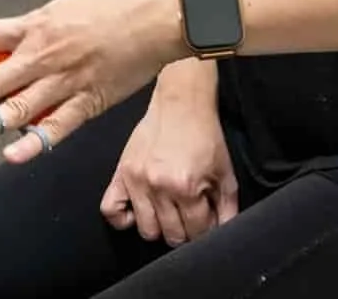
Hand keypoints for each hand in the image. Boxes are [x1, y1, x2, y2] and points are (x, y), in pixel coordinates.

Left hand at [0, 0, 183, 162]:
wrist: (155, 17)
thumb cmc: (109, 7)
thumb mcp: (60, 8)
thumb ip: (29, 28)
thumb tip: (0, 42)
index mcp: (34, 26)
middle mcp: (43, 56)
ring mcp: (64, 82)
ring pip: (17, 109)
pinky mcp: (87, 103)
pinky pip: (55, 128)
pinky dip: (32, 143)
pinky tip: (11, 155)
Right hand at [100, 68, 237, 246]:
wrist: (181, 102)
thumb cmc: (205, 136)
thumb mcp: (225, 172)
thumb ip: (227, 208)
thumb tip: (223, 232)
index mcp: (186, 186)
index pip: (197, 232)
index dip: (207, 229)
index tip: (207, 219)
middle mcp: (158, 187)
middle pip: (171, 235)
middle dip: (185, 230)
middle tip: (189, 214)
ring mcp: (136, 180)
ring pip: (146, 230)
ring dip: (160, 227)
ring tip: (168, 212)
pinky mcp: (121, 172)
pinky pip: (110, 210)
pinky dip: (123, 218)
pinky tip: (139, 210)